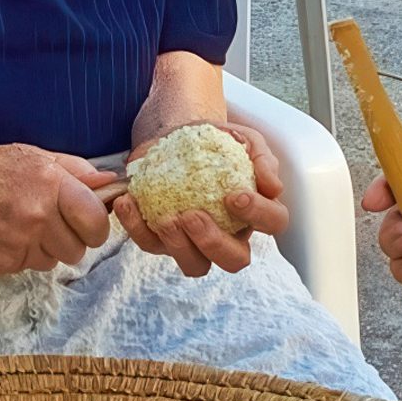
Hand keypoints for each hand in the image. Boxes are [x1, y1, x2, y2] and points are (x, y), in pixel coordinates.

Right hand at [0, 144, 116, 276]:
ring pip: (57, 260)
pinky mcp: (7, 263)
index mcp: (51, 183)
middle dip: (73, 240)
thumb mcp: (32, 156)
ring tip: (26, 228)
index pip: (96, 218)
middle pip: (80, 247)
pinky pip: (33, 267)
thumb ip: (75, 169)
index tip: (90, 223)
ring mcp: (22, 242)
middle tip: (55, 225)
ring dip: (48, 249)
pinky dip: (26, 256)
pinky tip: (8, 236)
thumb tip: (111, 182)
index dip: (97, 225)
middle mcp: (39, 214)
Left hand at [112, 120, 287, 277]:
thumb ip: (262, 158)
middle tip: (193, 216)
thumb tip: (273, 187)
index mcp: (255, 211)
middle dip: (214, 243)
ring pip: (194, 265)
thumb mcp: (243, 139)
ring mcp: (194, 242)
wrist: (175, 135)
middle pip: (235, 260)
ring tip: (165, 217)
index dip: (258, 215)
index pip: (273, 223)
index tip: (233, 195)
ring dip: (178, 246)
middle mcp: (229, 234)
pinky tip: (128, 202)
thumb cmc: (214, 142)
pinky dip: (136, 227)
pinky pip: (149, 244)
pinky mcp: (161, 238)